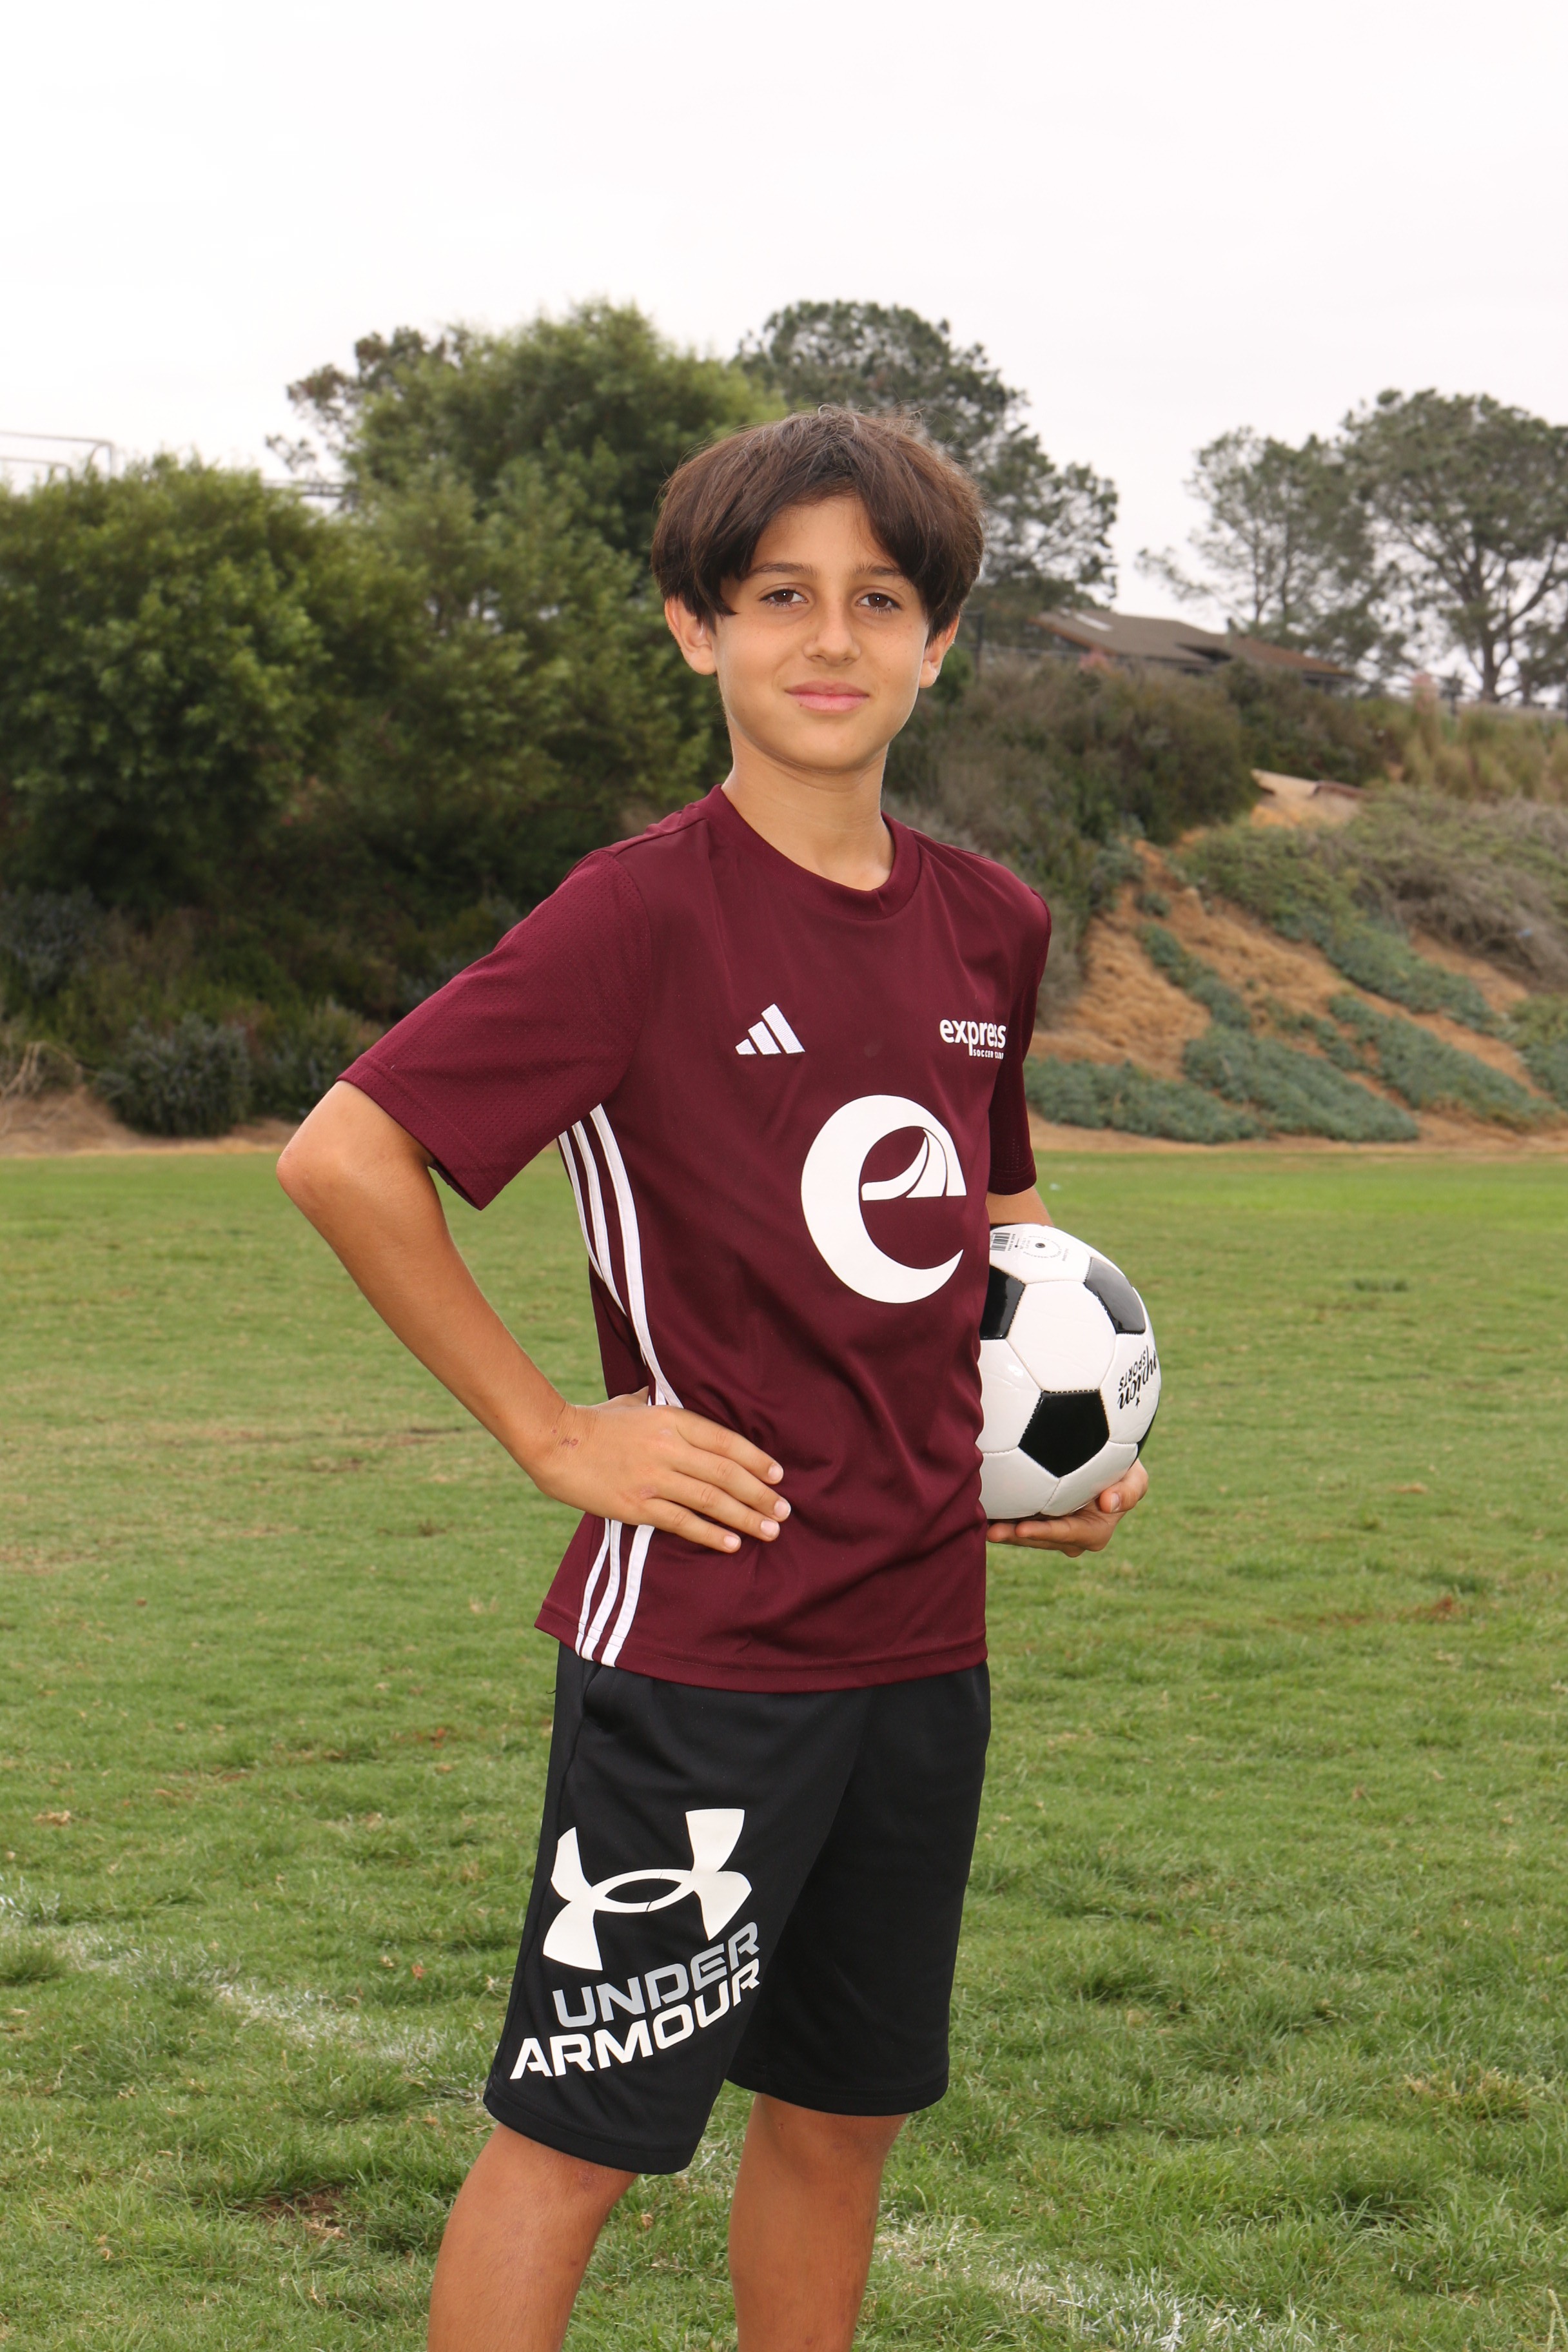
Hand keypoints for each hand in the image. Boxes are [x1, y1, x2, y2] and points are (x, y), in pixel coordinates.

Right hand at [527, 1388, 789, 1555]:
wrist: (554, 1444)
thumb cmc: (595, 1422)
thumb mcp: (634, 1403)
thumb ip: (662, 1404)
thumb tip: (677, 1395)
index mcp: (671, 1419)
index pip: (726, 1441)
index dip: (756, 1460)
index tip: (778, 1475)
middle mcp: (668, 1448)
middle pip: (726, 1474)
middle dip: (760, 1494)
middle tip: (784, 1510)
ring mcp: (653, 1479)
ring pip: (711, 1500)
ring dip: (746, 1517)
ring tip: (770, 1531)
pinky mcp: (637, 1506)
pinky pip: (682, 1522)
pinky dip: (711, 1534)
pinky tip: (733, 1543)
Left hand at [986, 1459, 1147, 1557]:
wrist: (1103, 1460)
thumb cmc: (1122, 1469)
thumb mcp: (1136, 1478)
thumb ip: (1130, 1490)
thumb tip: (1109, 1503)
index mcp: (1092, 1533)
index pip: (1065, 1534)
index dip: (1044, 1533)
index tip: (1023, 1527)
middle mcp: (1068, 1537)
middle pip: (1039, 1538)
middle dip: (1016, 1536)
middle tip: (992, 1531)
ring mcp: (1050, 1529)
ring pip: (1024, 1533)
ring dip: (1004, 1530)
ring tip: (982, 1524)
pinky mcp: (1035, 1518)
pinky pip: (1016, 1520)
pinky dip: (1002, 1517)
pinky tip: (982, 1511)